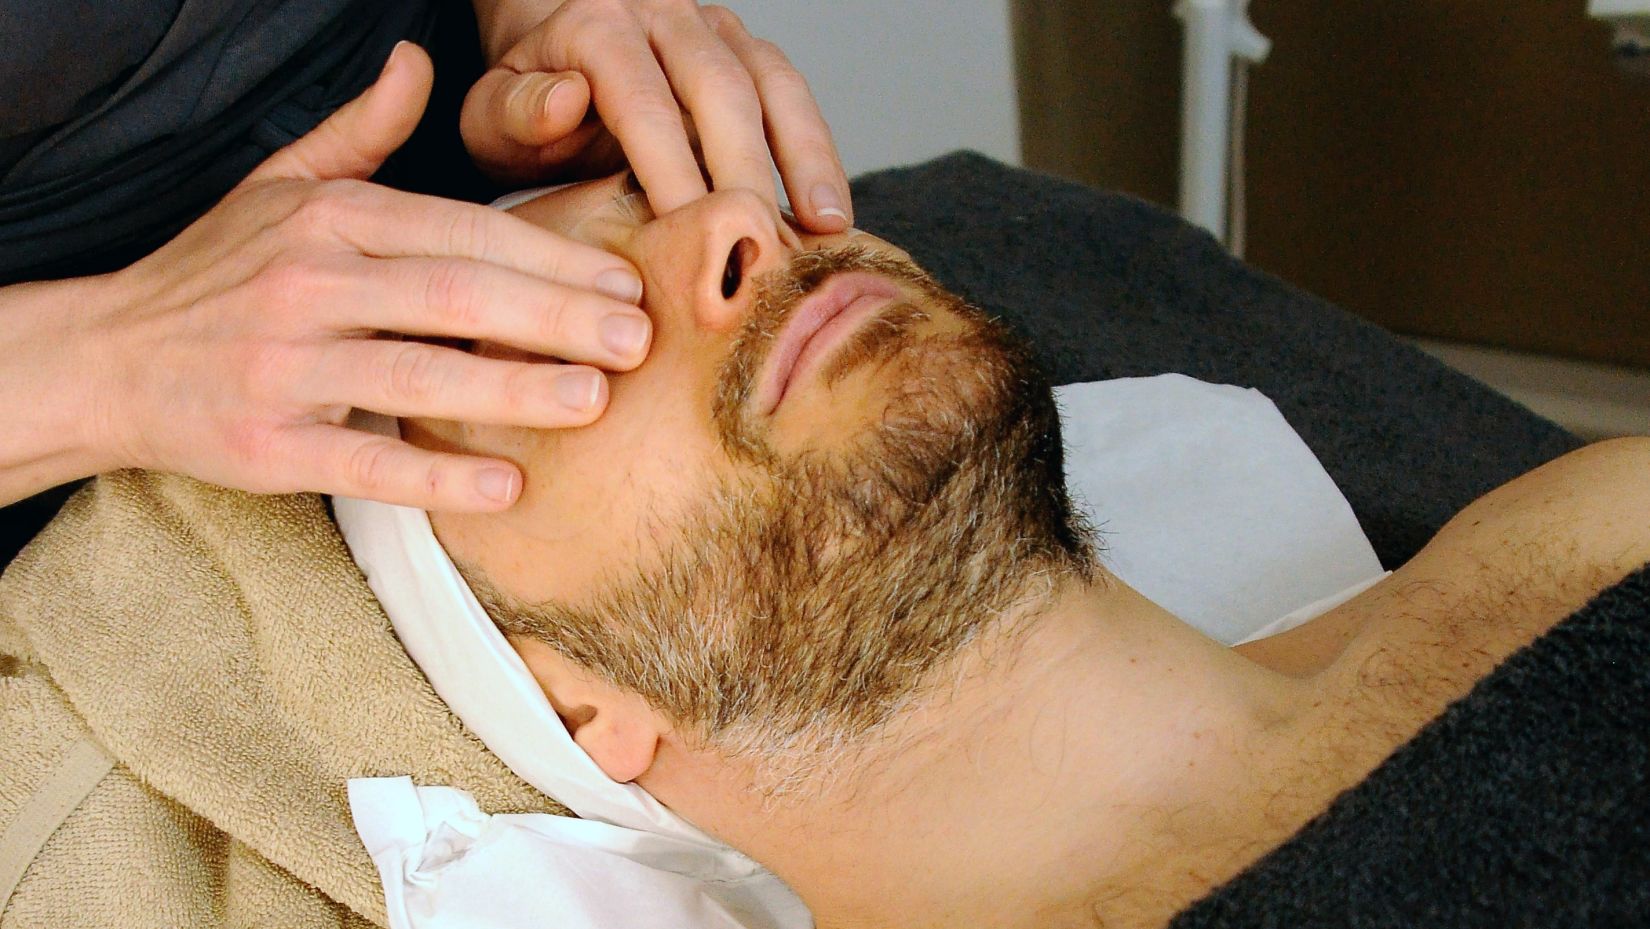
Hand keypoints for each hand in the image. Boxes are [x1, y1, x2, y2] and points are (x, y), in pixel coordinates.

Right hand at [80, 43, 650, 511]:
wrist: (107, 358)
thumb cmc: (216, 272)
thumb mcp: (280, 184)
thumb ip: (360, 131)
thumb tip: (416, 61)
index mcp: (329, 219)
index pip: (461, 232)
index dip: (550, 257)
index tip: (625, 283)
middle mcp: (308, 285)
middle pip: (454, 297)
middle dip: (555, 317)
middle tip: (637, 340)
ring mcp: (285, 367)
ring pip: (417, 376)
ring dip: (511, 390)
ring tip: (593, 400)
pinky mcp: (267, 445)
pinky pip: (365, 461)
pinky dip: (436, 476)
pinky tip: (507, 484)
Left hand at [460, 0, 852, 232]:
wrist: (550, 51)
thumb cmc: (525, 105)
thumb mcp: (490, 113)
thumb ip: (516, 112)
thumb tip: (568, 99)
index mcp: (596, 26)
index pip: (643, 101)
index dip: (673, 169)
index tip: (693, 232)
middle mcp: (663, 14)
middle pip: (720, 88)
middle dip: (746, 170)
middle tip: (762, 244)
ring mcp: (713, 28)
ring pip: (771, 84)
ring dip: (804, 156)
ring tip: (826, 227)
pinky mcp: (747, 50)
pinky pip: (792, 93)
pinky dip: (816, 152)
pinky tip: (831, 211)